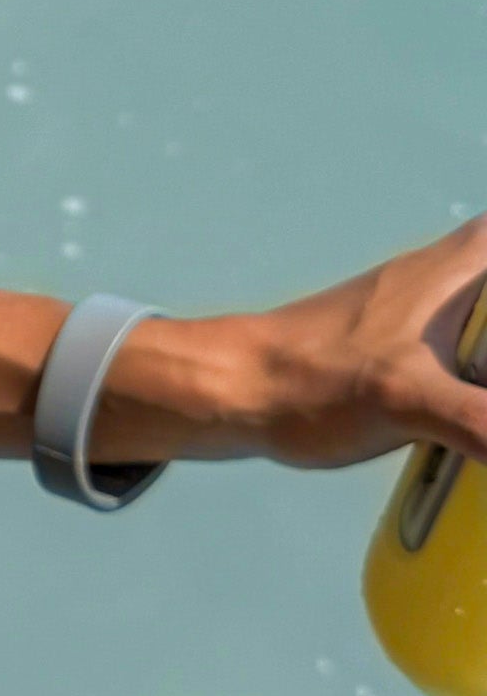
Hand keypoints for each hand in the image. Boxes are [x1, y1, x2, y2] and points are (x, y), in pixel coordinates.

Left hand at [125, 223, 486, 473]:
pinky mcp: (401, 350)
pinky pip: (465, 344)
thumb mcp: (408, 402)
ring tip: (480, 374)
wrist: (234, 393)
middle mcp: (441, 280)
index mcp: (452, 271)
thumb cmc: (312, 381)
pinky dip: (479, 364)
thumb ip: (483, 423)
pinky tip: (479, 414)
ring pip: (482, 306)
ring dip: (486, 335)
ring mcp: (419, 314)